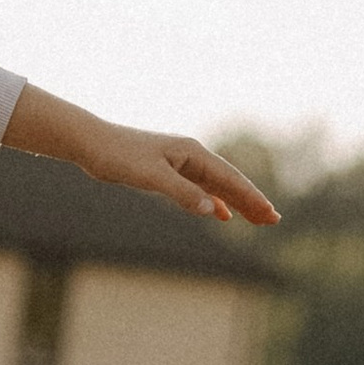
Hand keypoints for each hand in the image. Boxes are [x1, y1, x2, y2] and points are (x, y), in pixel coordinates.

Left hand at [2, 85, 276, 228]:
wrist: (90, 143)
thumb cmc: (118, 156)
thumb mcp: (151, 177)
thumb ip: (182, 193)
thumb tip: (213, 210)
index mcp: (192, 152)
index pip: (230, 178)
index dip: (251, 197)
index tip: (270, 214)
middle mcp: (190, 155)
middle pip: (228, 181)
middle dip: (251, 201)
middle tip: (273, 221)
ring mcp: (179, 162)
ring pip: (215, 185)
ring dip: (236, 202)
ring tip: (256, 219)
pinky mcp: (166, 170)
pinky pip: (198, 187)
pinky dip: (212, 201)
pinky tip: (219, 215)